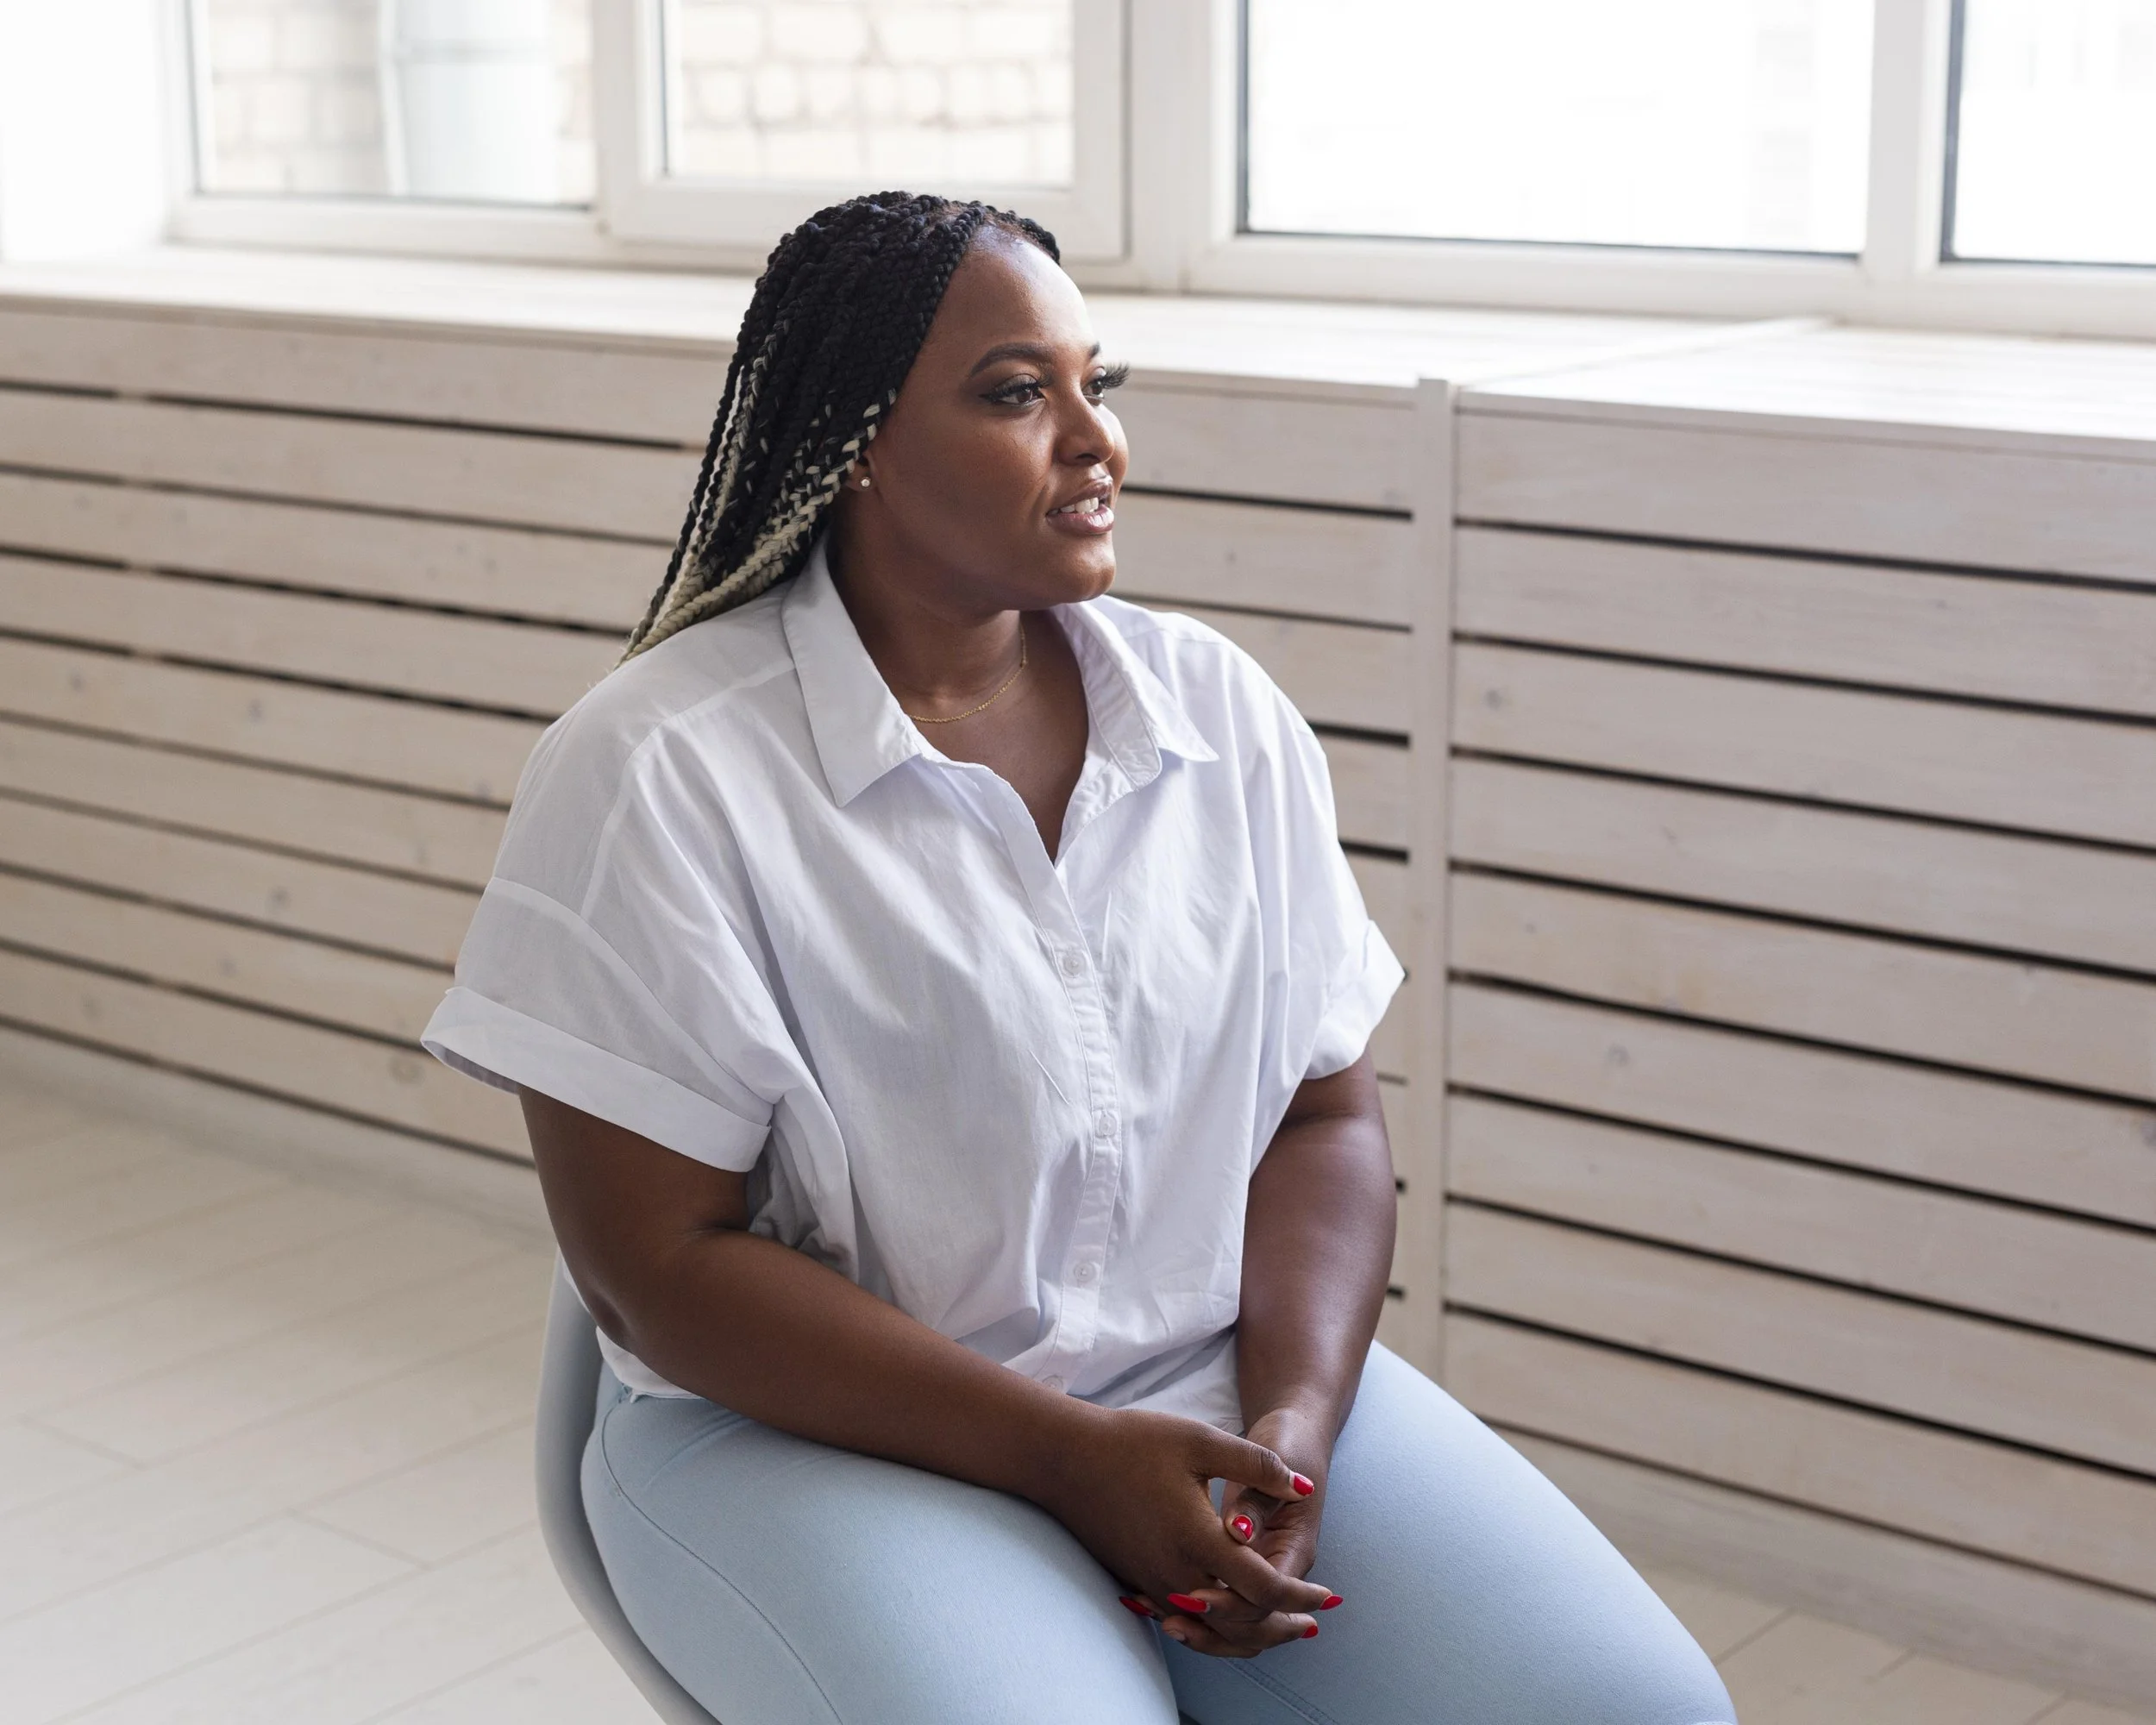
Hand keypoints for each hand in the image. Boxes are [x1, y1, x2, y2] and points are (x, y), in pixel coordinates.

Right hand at [1037, 1403, 1333, 1656]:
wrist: (1064, 1459)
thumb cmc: (1132, 1443)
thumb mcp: (1200, 1440)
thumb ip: (1257, 1464)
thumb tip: (1303, 1487)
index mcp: (1198, 1540)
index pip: (1264, 1588)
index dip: (1301, 1597)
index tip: (1328, 1598)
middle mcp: (1176, 1574)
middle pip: (1242, 1623)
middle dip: (1282, 1625)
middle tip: (1312, 1621)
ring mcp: (1153, 1585)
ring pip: (1212, 1632)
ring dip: (1251, 1633)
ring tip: (1280, 1626)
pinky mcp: (1137, 1583)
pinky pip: (1186, 1623)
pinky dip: (1216, 1629)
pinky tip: (1229, 1614)